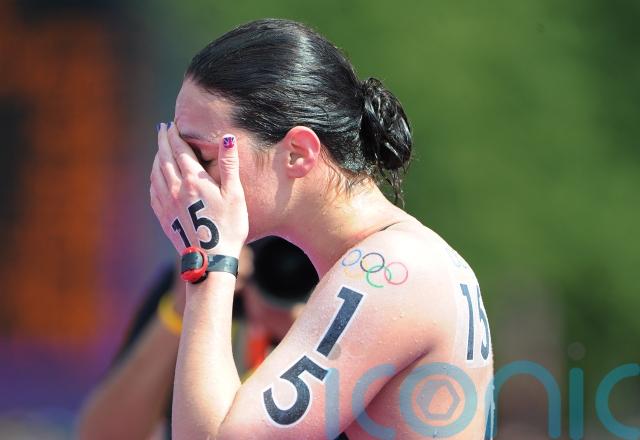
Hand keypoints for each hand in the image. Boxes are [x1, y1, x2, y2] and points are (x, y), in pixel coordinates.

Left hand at [150, 122, 247, 258]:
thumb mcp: (235, 194)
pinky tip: (156, 177)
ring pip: (156, 173)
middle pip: (164, 158)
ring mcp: (167, 204)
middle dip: (163, 141)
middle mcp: (175, 189)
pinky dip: (153, 177)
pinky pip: (153, 191)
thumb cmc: (228, 227)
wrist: (211, 260)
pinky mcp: (164, 218)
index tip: (172, 124)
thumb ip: (229, 164)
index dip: (175, 135)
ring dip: (156, 157)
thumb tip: (227, 138)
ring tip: (159, 149)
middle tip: (162, 129)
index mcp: (193, 180)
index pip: (179, 149)